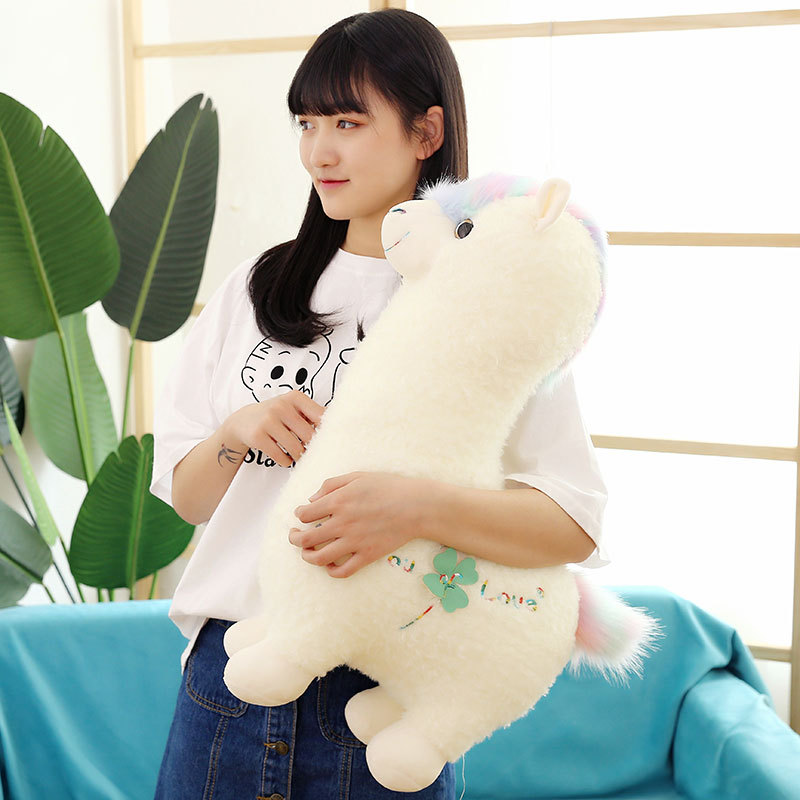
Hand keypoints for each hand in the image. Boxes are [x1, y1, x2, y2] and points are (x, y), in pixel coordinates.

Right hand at [223, 390, 324, 467]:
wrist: (243, 420)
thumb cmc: (276, 416)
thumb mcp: (292, 408)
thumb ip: (312, 415)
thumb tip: (337, 430)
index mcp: (295, 398)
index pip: (321, 416)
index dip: (327, 431)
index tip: (329, 440)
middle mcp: (281, 406)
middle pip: (309, 436)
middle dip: (312, 447)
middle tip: (310, 451)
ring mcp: (268, 421)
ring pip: (296, 449)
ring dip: (300, 456)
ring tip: (298, 455)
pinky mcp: (258, 437)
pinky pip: (281, 457)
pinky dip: (286, 461)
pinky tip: (285, 457)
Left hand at [288, 471, 432, 578]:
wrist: (417, 505)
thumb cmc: (388, 487)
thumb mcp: (358, 477)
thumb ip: (331, 485)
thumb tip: (311, 499)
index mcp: (338, 501)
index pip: (304, 514)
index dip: (299, 514)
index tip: (302, 514)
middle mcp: (342, 523)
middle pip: (305, 539)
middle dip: (294, 538)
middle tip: (295, 536)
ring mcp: (354, 542)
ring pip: (319, 558)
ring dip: (307, 557)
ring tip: (306, 553)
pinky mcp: (367, 555)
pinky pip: (342, 571)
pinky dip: (331, 571)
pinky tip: (330, 565)